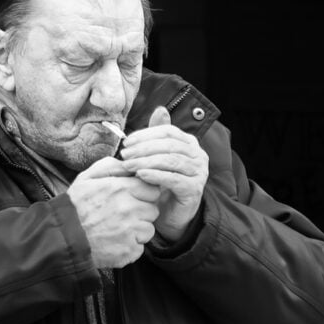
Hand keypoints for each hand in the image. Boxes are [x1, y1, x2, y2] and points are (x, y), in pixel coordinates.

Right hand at [67, 155, 161, 267]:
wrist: (61, 238)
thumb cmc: (74, 207)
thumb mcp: (86, 178)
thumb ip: (110, 166)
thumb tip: (129, 164)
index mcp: (121, 188)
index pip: (152, 189)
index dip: (143, 194)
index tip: (133, 199)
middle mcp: (129, 209)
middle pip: (153, 210)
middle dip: (141, 212)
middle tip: (122, 215)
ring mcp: (130, 231)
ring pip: (148, 230)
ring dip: (137, 231)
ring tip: (116, 230)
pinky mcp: (128, 251)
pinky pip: (140, 248)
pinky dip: (130, 247)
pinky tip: (114, 242)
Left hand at [119, 106, 207, 242]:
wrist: (171, 215)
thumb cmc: (162, 183)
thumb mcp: (157, 157)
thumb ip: (156, 136)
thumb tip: (160, 109)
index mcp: (189, 143)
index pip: (168, 131)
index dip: (146, 134)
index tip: (127, 142)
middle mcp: (198, 155)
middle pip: (169, 145)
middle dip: (144, 148)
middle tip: (124, 155)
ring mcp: (199, 172)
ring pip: (171, 160)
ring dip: (147, 161)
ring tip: (129, 165)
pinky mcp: (194, 189)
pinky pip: (174, 179)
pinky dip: (155, 175)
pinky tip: (140, 175)